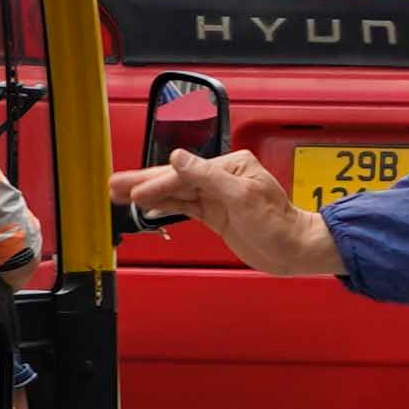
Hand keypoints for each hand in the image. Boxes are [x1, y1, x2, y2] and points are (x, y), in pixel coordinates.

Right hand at [112, 148, 345, 276]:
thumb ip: (208, 176)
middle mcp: (222, 177)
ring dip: (148, 193)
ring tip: (120, 193)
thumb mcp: (243, 197)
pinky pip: (183, 205)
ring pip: (175, 192)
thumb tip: (179, 158)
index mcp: (231, 165)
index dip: (158, 183)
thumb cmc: (279, 224)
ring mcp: (217, 195)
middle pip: (175, 177)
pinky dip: (164, 205)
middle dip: (143, 182)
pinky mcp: (215, 212)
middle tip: (114, 184)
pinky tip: (147, 205)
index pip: (185, 173)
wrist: (294, 250)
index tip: (136, 192)